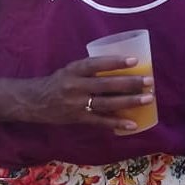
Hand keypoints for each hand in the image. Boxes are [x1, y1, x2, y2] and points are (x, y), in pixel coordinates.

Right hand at [21, 56, 153, 131]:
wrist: (35, 102)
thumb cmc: (59, 82)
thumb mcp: (71, 69)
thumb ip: (91, 68)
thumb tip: (122, 66)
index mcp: (74, 70)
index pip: (96, 64)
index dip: (115, 62)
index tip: (134, 60)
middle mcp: (75, 86)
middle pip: (106, 85)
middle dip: (129, 83)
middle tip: (149, 81)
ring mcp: (77, 104)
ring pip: (107, 103)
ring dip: (129, 102)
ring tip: (148, 99)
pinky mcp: (79, 119)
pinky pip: (100, 121)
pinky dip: (117, 123)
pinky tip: (133, 124)